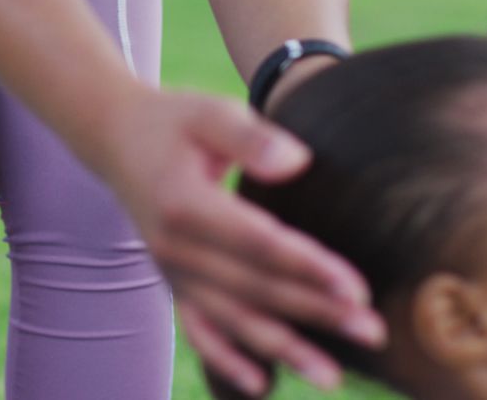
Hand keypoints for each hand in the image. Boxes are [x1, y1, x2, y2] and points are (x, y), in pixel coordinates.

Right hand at [93, 86, 385, 395]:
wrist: (115, 138)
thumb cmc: (174, 122)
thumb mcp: (209, 112)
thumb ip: (250, 137)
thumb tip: (297, 162)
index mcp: (184, 204)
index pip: (257, 244)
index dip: (307, 267)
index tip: (356, 288)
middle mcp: (174, 247)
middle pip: (253, 288)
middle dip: (314, 312)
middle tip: (372, 331)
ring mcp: (171, 271)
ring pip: (232, 318)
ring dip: (282, 347)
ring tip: (331, 376)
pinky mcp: (172, 283)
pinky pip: (199, 330)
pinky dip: (226, 359)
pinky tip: (262, 384)